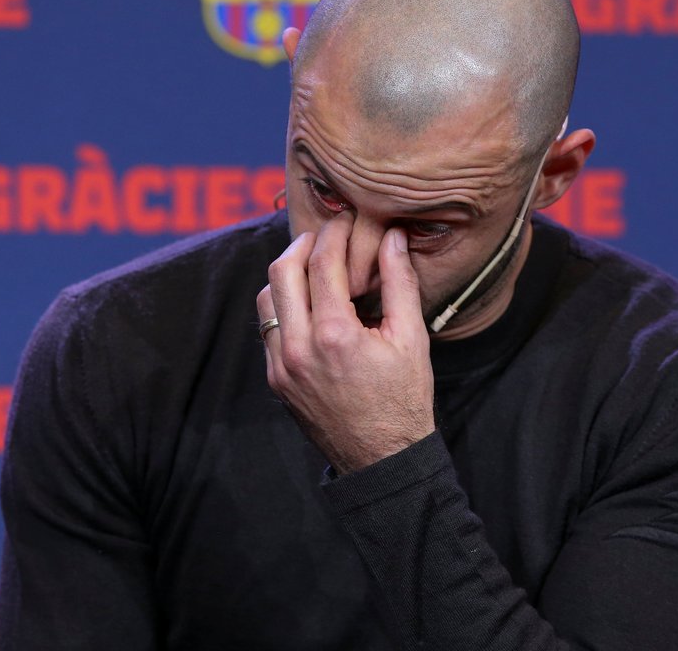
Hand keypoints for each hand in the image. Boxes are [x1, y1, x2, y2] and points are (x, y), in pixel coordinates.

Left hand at [257, 212, 435, 473]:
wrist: (381, 458)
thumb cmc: (404, 399)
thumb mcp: (411, 339)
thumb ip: (399, 283)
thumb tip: (392, 238)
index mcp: (335, 335)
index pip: (323, 263)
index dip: (335, 233)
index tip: (347, 220)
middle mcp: (299, 348)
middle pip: (282, 272)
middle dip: (304, 244)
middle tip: (326, 234)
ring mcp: (281, 366)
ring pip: (266, 299)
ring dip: (287, 274)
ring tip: (314, 265)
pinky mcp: (275, 379)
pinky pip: (268, 328)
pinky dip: (284, 304)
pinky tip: (309, 302)